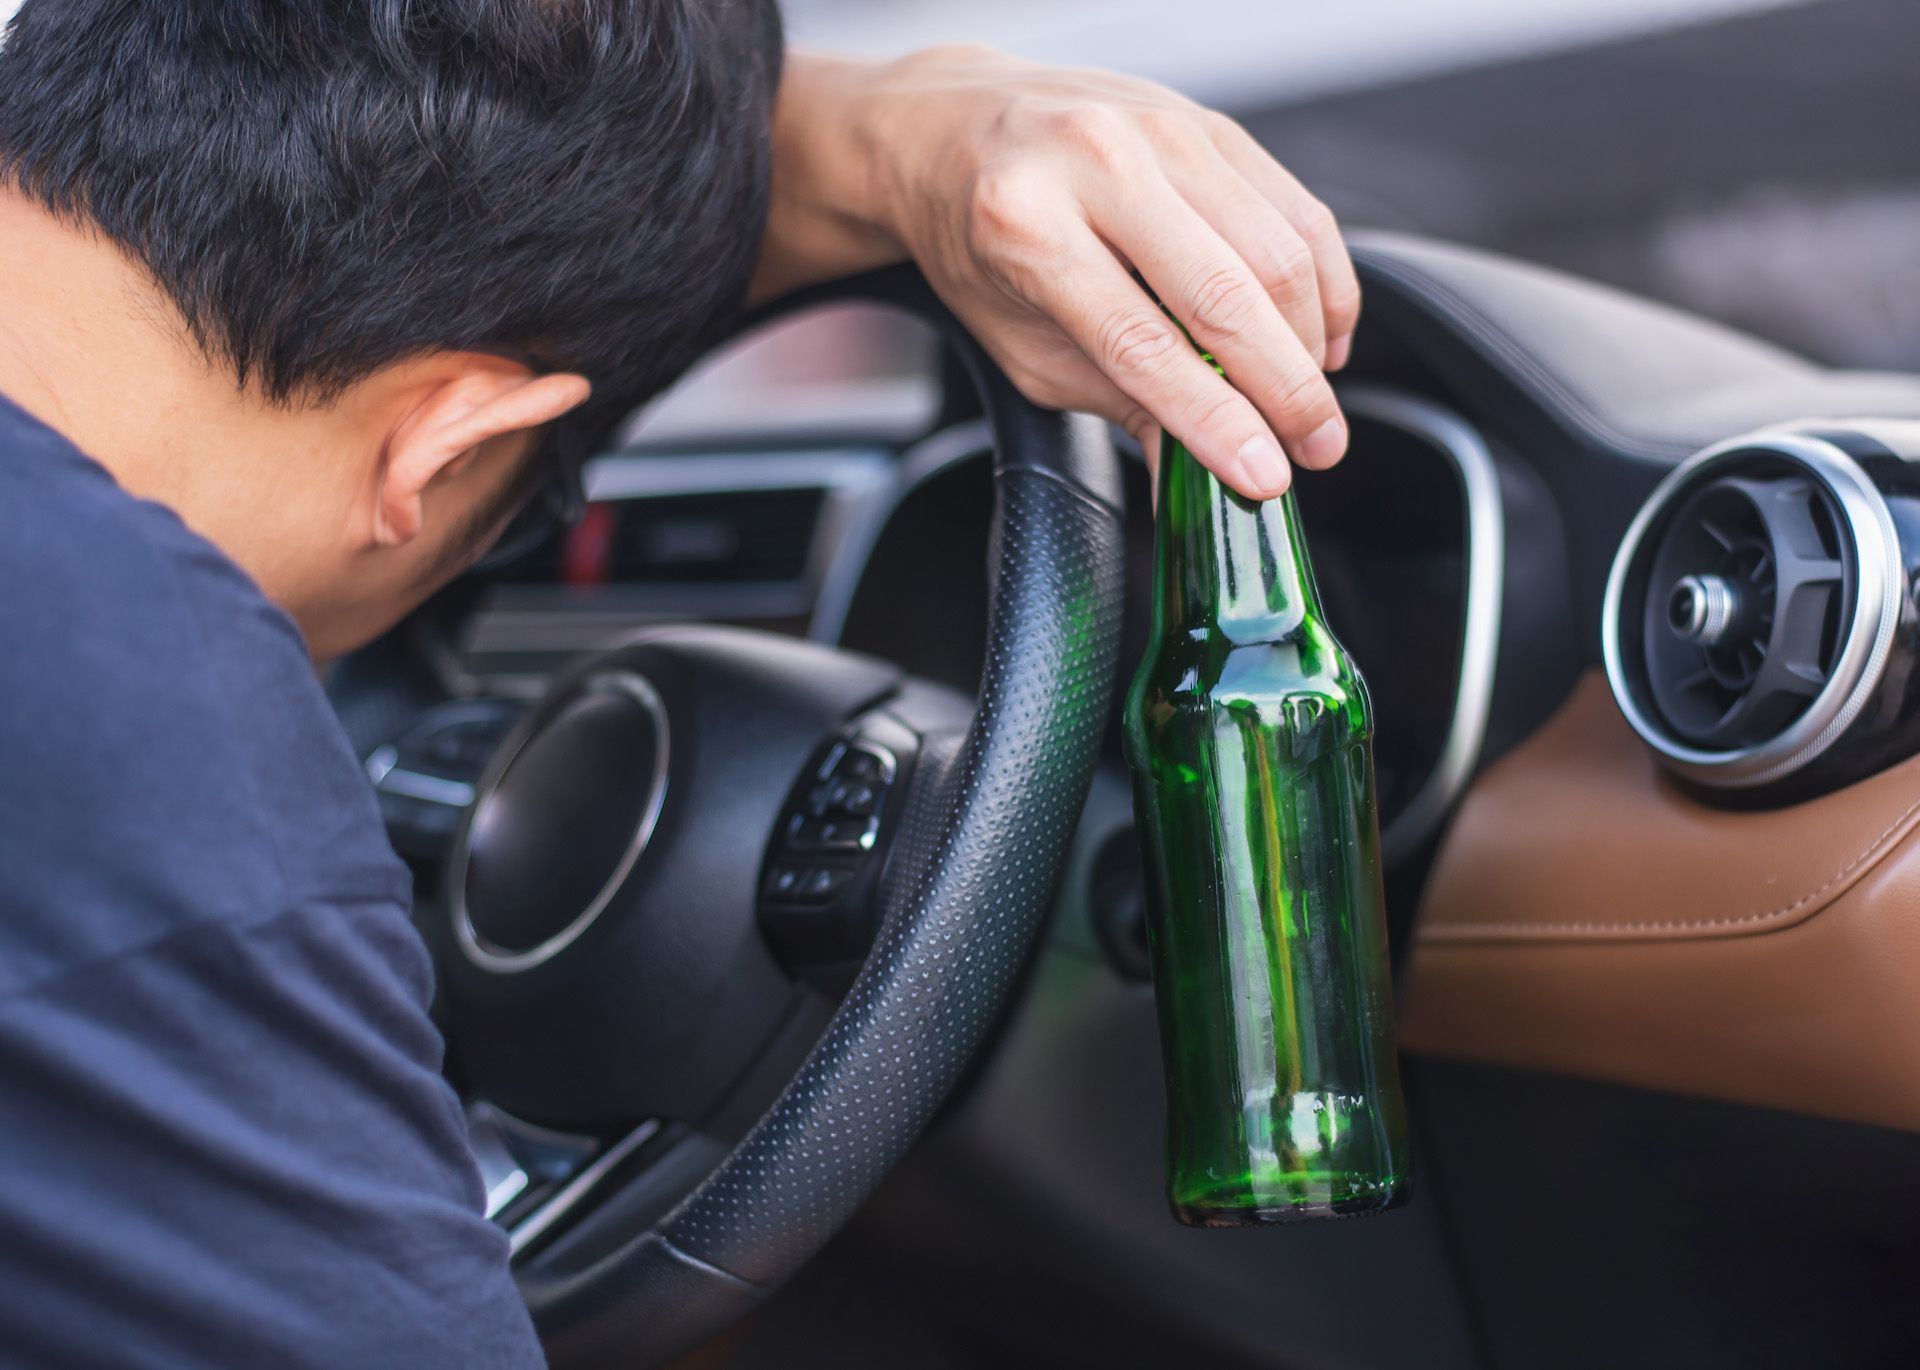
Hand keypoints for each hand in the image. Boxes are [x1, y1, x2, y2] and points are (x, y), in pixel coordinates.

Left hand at [753, 46, 1359, 498]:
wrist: (952, 130)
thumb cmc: (981, 246)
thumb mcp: (1022, 345)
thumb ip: (1117, 404)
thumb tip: (1194, 478)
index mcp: (1026, 227)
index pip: (1142, 344)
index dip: (1215, 420)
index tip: (1264, 477)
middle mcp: (1096, 162)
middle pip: (1226, 295)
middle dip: (1286, 389)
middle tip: (1317, 450)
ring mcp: (1159, 130)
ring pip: (1278, 250)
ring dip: (1310, 342)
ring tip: (1311, 404)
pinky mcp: (1209, 123)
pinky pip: (1298, 210)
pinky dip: (1323, 284)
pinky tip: (1320, 337)